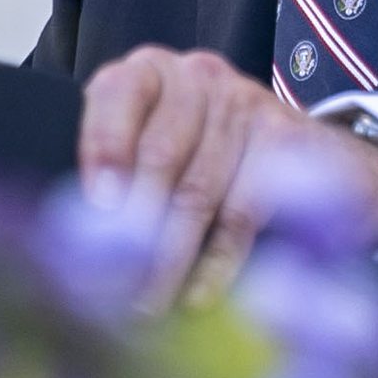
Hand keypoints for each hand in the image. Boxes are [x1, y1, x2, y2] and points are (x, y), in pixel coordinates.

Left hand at [78, 45, 377, 311]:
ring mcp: (244, 101)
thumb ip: (117, 176)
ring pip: (198, 190)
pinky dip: (217, 261)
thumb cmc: (198, 154)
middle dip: (134, 230)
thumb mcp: (151, 147)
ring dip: (169, 259)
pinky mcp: (284, 138)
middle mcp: (195, 75)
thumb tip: (79, 241)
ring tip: (146, 306)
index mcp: (147, 71)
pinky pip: (243, 210)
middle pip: (160, 154)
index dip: (104, 150)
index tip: (98, 210)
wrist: (297, 150)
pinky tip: (196, 296)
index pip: (118, 95)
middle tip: (111, 291)